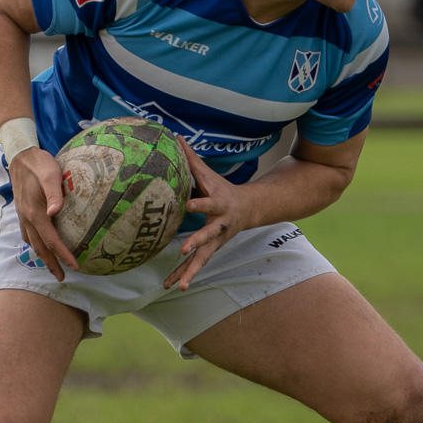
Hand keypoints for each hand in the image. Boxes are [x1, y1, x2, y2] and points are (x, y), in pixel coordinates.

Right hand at [10, 146, 78, 280]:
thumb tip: (55, 212)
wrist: (21, 156)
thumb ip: (54, 194)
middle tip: (63, 277)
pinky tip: (41, 246)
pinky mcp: (22, 212)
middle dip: (51, 264)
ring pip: (33, 243)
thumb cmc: (39, 164)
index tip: (75, 266)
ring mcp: (23, 216)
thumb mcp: (50, 175)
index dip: (63, 255)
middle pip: (40, 248)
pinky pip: (28, 235)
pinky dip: (36, 245)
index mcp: (35, 213)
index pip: (51, 240)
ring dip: (43, 257)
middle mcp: (27, 218)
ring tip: (54, 266)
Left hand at [162, 137, 256, 291]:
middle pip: (208, 235)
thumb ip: (191, 159)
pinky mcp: (211, 250)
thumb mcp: (208, 174)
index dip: (199, 203)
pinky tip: (173, 286)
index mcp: (219, 204)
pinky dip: (185, 275)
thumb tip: (175, 136)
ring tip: (178, 285)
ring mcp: (216, 241)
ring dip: (190, 271)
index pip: (208, 203)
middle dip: (197, 242)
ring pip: (203, 257)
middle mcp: (219, 226)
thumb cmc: (223, 189)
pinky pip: (197, 264)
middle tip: (185, 250)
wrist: (249, 209)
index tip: (188, 204)